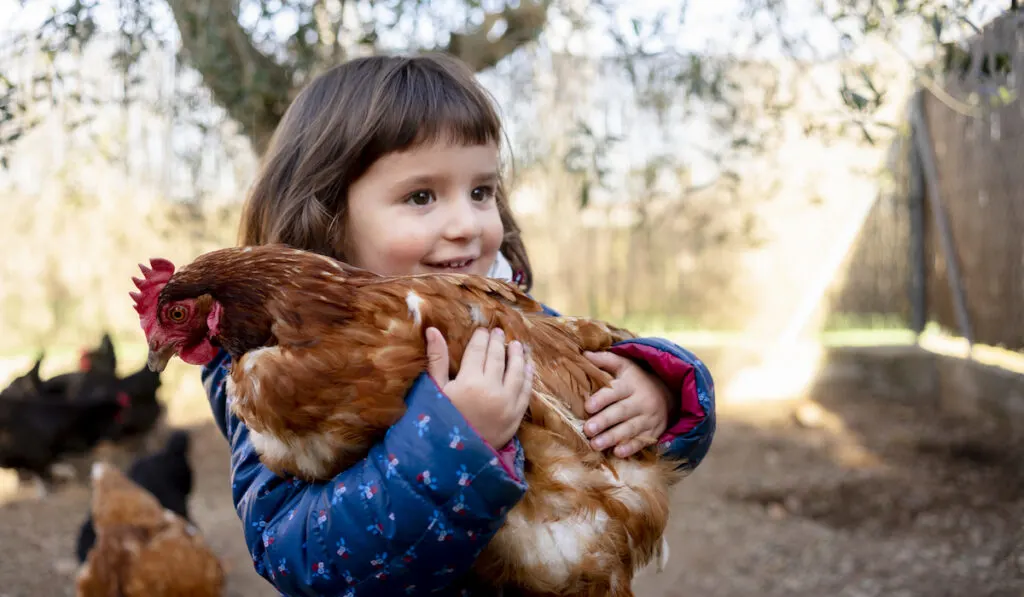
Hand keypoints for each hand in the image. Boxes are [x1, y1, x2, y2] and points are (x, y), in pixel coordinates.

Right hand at [426, 327, 533, 448]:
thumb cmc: (440, 422)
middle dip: (498, 342)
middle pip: (498, 358)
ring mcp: (507, 403)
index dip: (481, 338)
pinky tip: (528, 366)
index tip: (483, 330)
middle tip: (498, 332)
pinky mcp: (516, 416)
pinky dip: (528, 375)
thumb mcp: (436, 391)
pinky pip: (526, 390)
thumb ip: (437, 359)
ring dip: (517, 355)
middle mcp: (492, 389)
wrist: (454, 459)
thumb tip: (432, 329)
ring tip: (515, 345)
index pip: (479, 351)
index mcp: (470, 381)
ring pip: (517, 371)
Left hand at [583, 351, 672, 457]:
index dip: (602, 399)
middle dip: (604, 421)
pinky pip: (642, 441)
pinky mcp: (654, 432)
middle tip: (587, 430)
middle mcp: (641, 401)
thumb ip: (605, 360)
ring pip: (630, 429)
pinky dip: (630, 447)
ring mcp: (648, 418)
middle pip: (621, 412)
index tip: (588, 407)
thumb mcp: (625, 366)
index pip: (615, 391)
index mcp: (631, 384)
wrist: (670, 394)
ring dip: (612, 438)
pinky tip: (617, 453)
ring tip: (595, 444)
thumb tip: (583, 354)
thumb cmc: (638, 380)